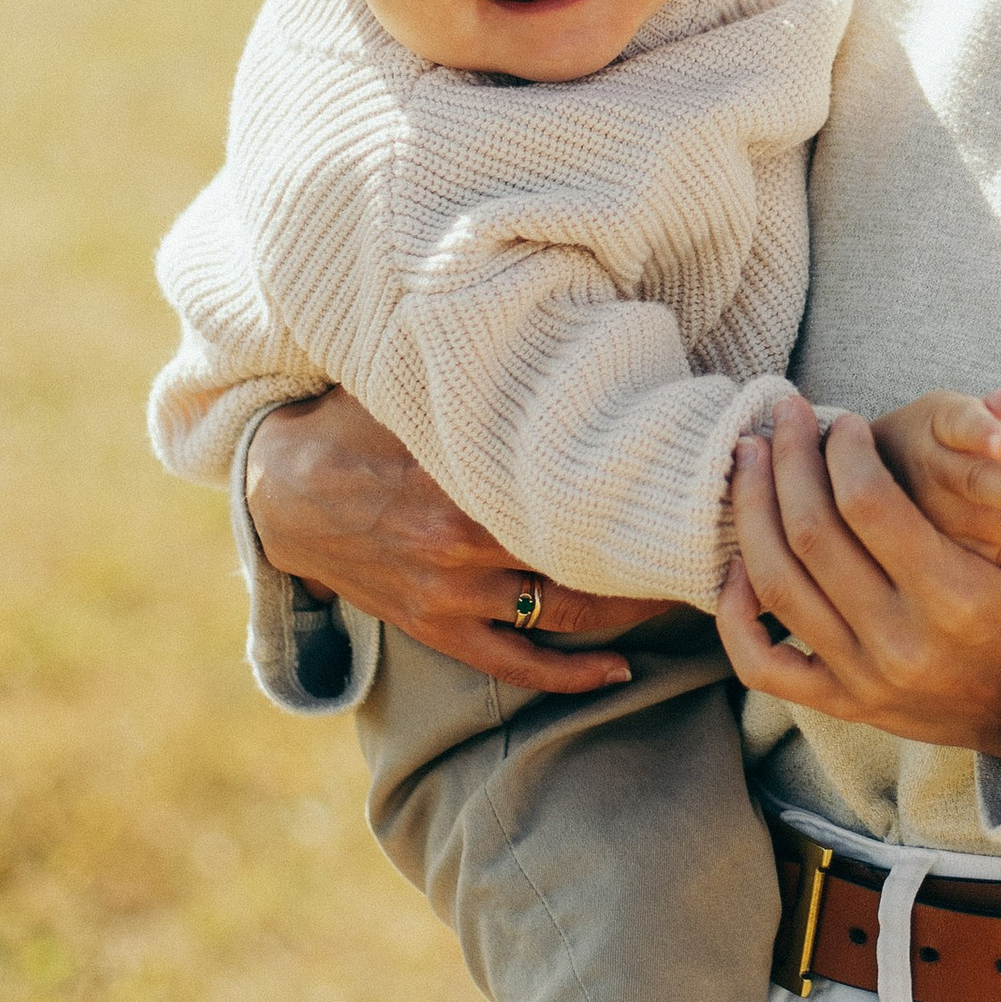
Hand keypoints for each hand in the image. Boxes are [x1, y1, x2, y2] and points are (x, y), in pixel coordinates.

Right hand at [243, 391, 679, 692]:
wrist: (282, 490)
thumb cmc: (360, 421)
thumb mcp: (415, 389)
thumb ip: (485, 377)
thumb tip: (563, 326)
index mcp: (467, 480)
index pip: (578, 493)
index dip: (642, 495)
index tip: (703, 488)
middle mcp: (465, 546)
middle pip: (586, 558)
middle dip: (652, 558)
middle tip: (718, 548)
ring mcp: (452, 596)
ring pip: (564, 615)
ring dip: (630, 612)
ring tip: (688, 599)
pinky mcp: (438, 629)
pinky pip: (514, 664)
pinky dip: (569, 675)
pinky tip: (619, 672)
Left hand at [714, 393, 1000, 763]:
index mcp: (953, 596)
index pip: (869, 503)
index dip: (844, 450)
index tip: (844, 420)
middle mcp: (902, 642)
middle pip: (812, 534)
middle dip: (787, 461)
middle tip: (782, 418)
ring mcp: (864, 678)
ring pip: (776, 586)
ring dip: (750, 513)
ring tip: (749, 460)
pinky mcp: (839, 703)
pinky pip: (761, 663)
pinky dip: (736, 613)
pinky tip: (737, 563)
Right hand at [872, 378, 1000, 575]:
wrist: (880, 480)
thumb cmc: (942, 439)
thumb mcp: (963, 412)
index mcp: (936, 426)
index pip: (959, 426)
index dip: (981, 433)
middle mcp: (930, 473)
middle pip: (976, 482)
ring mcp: (934, 518)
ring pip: (991, 527)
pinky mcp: (945, 553)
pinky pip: (993, 558)